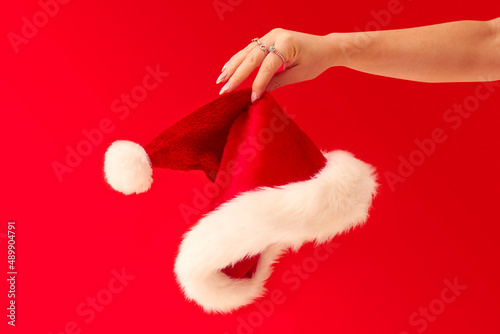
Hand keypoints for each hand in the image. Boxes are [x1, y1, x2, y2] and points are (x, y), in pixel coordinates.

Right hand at [216, 28, 336, 102]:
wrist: (325, 47)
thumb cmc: (315, 61)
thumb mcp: (299, 74)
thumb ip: (278, 82)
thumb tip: (260, 94)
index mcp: (287, 43)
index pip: (268, 66)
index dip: (258, 83)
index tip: (252, 98)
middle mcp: (276, 36)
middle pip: (252, 57)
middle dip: (237, 75)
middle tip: (224, 90)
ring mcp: (270, 35)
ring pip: (247, 52)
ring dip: (232, 66)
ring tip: (221, 80)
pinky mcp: (268, 39)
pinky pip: (250, 50)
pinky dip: (238, 60)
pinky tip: (227, 68)